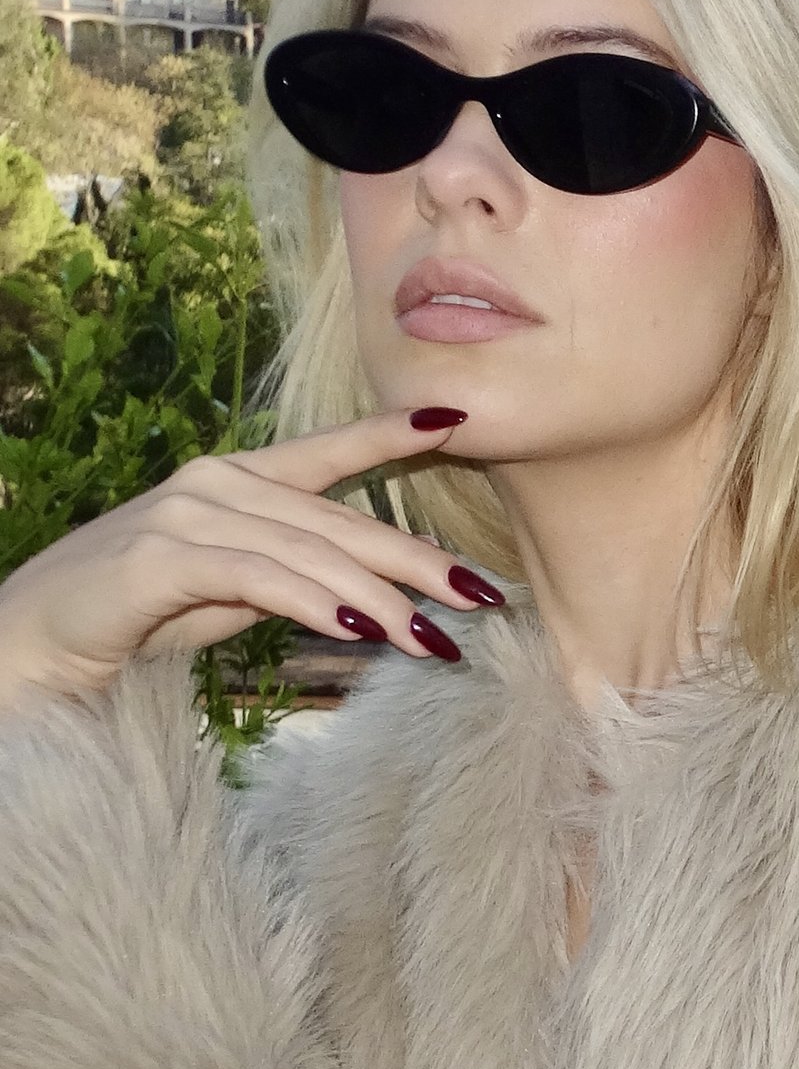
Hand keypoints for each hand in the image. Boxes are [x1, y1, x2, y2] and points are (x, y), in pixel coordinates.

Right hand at [0, 411, 502, 715]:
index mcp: (235, 481)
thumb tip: (365, 596)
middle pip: (341, 521)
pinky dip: (317, 605)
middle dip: (419, 562)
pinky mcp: (164, 557)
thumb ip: (289, 577)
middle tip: (484, 596)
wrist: (33, 647)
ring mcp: (187, 514)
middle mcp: (216, 483)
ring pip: (311, 554)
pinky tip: (362, 631)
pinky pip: (261, 579)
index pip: (327, 453)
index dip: (389, 435)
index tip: (455, 421)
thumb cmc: (136, 619)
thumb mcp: (229, 593)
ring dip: (381, 601)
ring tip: (436, 640)